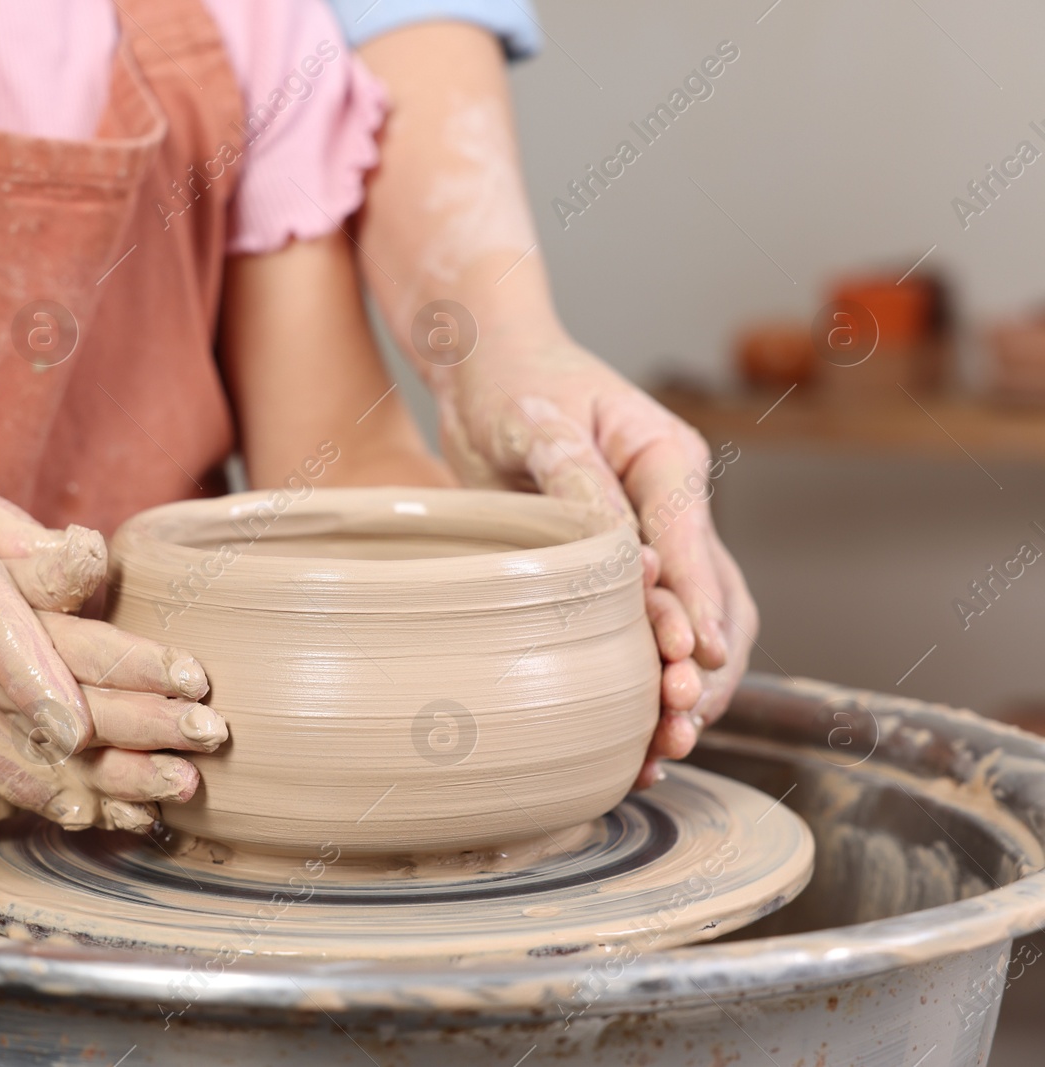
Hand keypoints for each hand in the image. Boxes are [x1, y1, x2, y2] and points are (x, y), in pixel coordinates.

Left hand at [431, 338, 756, 784]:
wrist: (490, 378)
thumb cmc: (517, 386)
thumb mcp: (540, 422)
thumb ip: (580, 482)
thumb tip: (623, 554)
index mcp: (669, 459)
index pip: (691, 538)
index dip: (695, 601)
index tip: (693, 655)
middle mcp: (676, 505)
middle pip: (717, 596)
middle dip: (703, 663)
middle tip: (678, 715)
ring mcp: (657, 543)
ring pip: (699, 627)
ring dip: (690, 688)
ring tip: (668, 746)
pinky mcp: (622, 574)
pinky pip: (654, 635)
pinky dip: (655, 686)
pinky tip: (643, 742)